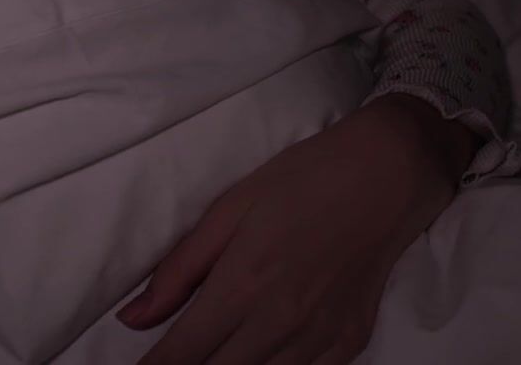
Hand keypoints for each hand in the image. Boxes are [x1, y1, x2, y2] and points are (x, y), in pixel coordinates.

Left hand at [118, 96, 470, 363]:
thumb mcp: (229, 209)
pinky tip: (259, 358)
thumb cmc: (302, 180)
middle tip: (174, 361)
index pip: (183, 352)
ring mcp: (320, 338)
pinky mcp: (350, 343)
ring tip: (211, 358)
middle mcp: (280, 322)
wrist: (388, 174)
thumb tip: (132, 318)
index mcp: (243, 284)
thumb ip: (179, 270)